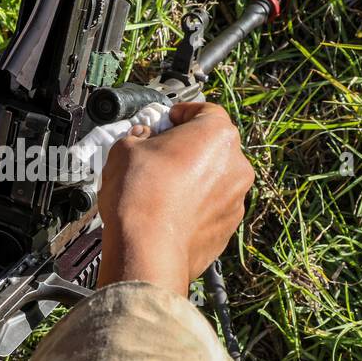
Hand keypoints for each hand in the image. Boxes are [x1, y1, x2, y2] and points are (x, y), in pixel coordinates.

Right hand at [95, 102, 253, 298]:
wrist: (147, 250)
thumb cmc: (141, 197)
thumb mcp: (125, 148)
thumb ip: (139, 136)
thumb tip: (141, 139)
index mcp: (217, 135)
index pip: (205, 110)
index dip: (181, 114)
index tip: (167, 120)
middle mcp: (236, 165)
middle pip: (212, 146)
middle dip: (187, 148)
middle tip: (159, 155)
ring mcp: (235, 200)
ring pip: (214, 179)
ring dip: (193, 179)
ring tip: (161, 188)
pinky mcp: (228, 228)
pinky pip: (211, 208)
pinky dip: (195, 206)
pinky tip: (169, 211)